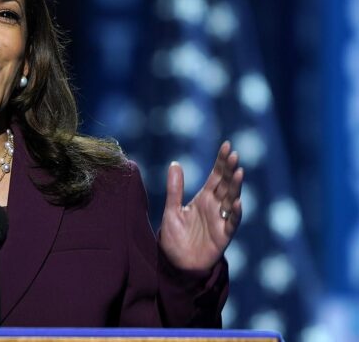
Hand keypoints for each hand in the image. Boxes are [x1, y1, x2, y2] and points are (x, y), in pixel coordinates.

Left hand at [158, 141, 242, 270]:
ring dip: (236, 186)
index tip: (226, 145)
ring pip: (231, 199)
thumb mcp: (171, 210)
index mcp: (204, 198)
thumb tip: (175, 163)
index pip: (216, 176)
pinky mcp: (223, 235)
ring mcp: (221, 220)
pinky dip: (235, 212)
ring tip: (238, 172)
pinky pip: (231, 222)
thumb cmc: (175, 237)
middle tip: (233, 155)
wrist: (177, 264)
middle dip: (230, 170)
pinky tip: (236, 201)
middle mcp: (215, 206)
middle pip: (226, 184)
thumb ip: (174, 189)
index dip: (221, 162)